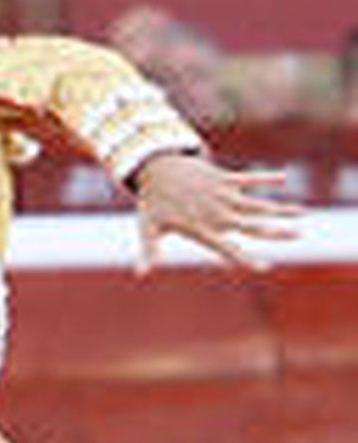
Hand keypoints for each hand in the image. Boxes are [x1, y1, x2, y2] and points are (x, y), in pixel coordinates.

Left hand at [134, 151, 298, 274]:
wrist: (154, 168)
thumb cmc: (152, 202)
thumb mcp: (148, 229)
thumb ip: (150, 252)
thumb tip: (140, 274)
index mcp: (202, 231)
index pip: (228, 249)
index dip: (247, 259)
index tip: (265, 267)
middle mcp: (217, 214)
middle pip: (252, 226)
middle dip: (277, 231)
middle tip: (299, 234)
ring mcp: (222, 195)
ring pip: (257, 204)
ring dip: (280, 207)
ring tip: (302, 212)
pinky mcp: (223, 178)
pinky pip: (249, 179)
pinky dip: (266, 177)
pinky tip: (284, 177)